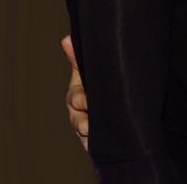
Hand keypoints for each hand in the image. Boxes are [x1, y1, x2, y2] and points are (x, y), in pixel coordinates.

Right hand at [61, 35, 88, 151]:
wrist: (120, 102)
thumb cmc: (99, 82)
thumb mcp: (89, 70)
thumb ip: (78, 57)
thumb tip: (66, 39)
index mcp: (78, 95)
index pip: (74, 97)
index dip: (78, 99)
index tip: (84, 101)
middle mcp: (80, 112)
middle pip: (77, 119)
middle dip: (81, 122)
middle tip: (87, 125)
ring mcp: (89, 126)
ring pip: (85, 134)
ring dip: (87, 136)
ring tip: (92, 136)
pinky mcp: (99, 140)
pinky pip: (93, 145)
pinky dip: (94, 146)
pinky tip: (99, 146)